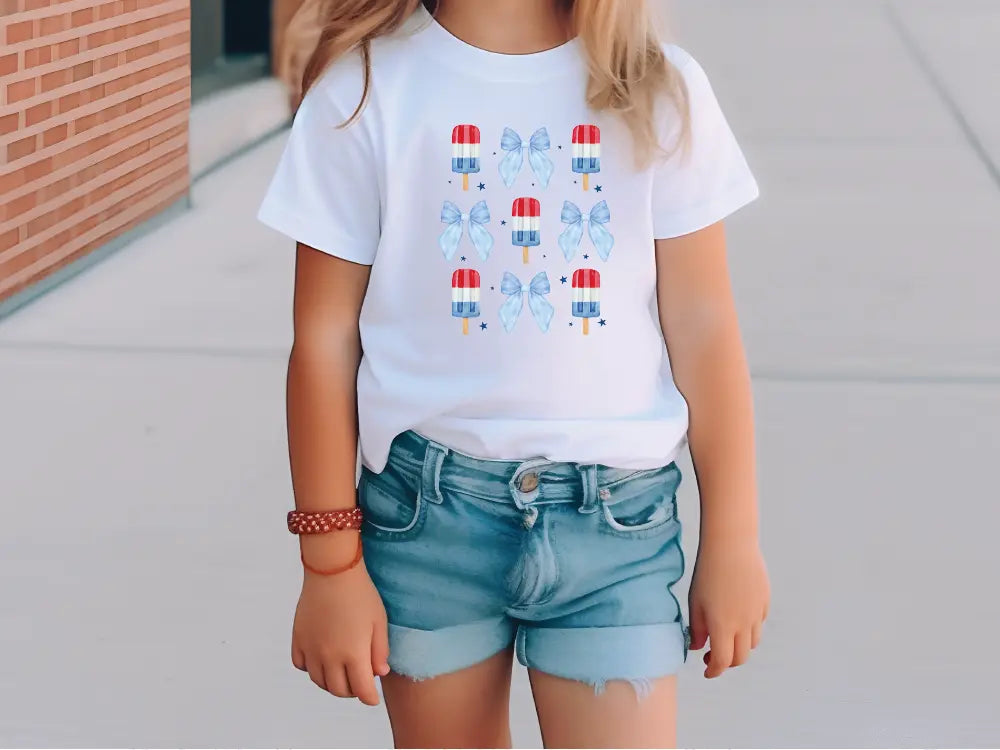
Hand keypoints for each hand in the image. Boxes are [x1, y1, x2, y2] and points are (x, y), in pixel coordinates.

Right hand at [291, 549, 390, 704]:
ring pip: (318, 681)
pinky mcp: (298, 638)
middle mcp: (329, 656)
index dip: (369, 698)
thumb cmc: (361, 593)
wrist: (332, 570)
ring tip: (342, 674)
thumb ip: (380, 650)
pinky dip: (311, 669)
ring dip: (331, 683)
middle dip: (351, 691)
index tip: (372, 698)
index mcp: (353, 653)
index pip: (361, 690)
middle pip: (338, 689)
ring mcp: (311, 648)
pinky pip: (301, 665)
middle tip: (359, 683)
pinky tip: (321, 660)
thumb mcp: (379, 621)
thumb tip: (379, 673)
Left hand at [688, 537, 768, 677]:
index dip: (713, 671)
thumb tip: (697, 647)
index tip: (706, 671)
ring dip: (740, 647)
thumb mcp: (695, 602)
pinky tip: (737, 617)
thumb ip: (696, 629)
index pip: (722, 661)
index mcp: (723, 626)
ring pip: (753, 642)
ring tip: (725, 637)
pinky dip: (749, 629)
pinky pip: (759, 624)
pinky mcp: (765, 601)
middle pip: (740, 657)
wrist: (731, 545)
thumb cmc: (707, 572)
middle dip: (727, 662)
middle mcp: (744, 624)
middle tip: (712, 656)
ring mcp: (757, 613)